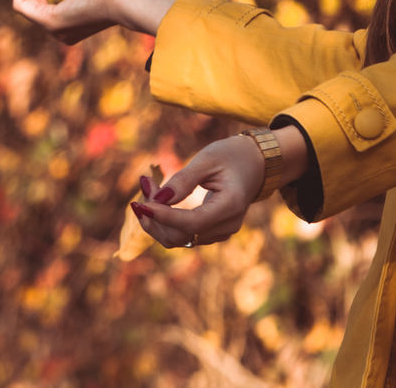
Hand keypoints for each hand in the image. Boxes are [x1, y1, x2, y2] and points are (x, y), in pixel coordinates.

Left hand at [131, 135, 264, 248]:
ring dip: (156, 219)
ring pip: (177, 238)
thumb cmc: (232, 155)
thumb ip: (184, 180)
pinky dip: (165, 221)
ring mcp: (220, 233)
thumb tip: (158, 200)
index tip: (139, 203)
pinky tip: (158, 200)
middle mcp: (227, 226)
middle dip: (154, 216)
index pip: (191, 223)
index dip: (163, 217)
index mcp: (231, 205)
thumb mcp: (209, 158)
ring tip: (148, 188)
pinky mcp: (211, 233)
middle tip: (144, 184)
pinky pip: (182, 235)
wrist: (256, 163)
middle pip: (180, 236)